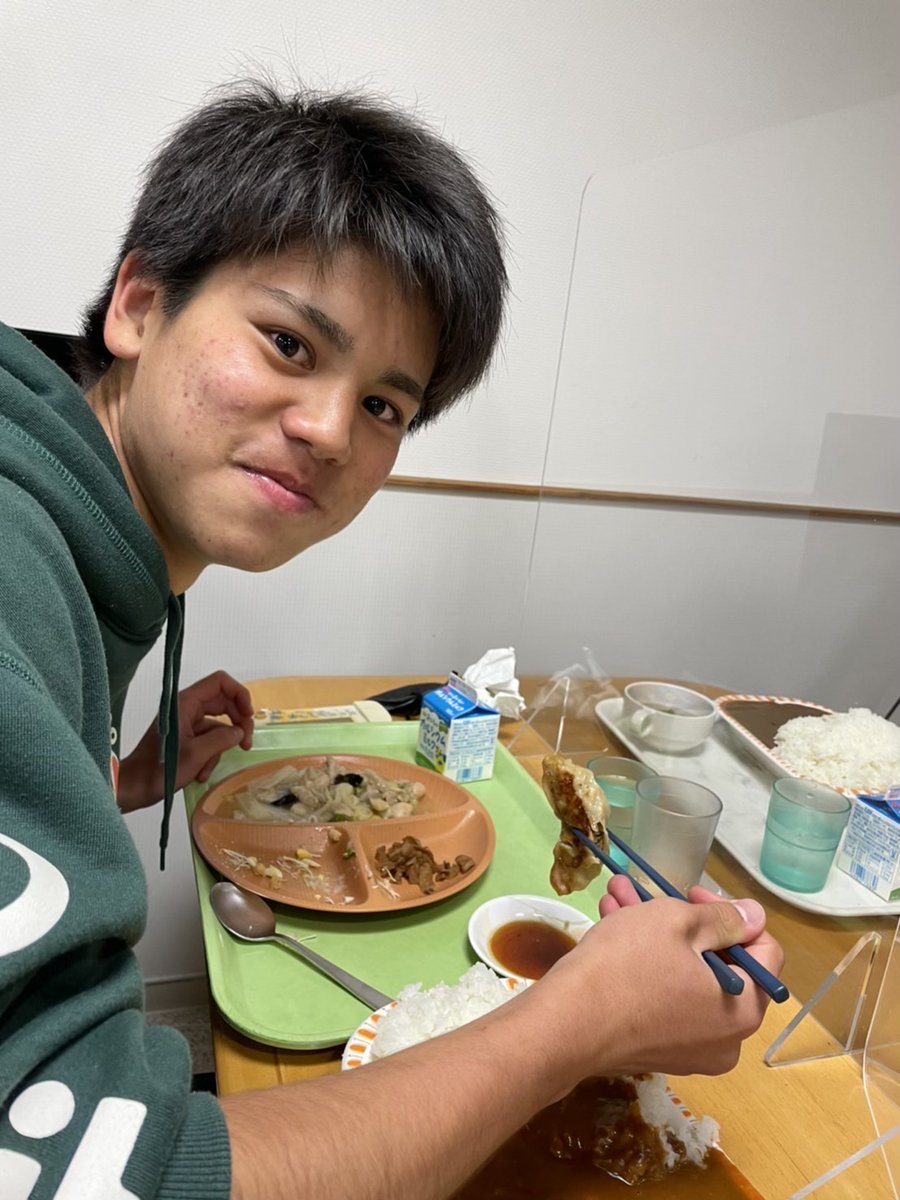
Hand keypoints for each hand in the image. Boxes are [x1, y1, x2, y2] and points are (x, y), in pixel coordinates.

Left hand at [116, 670, 253, 811]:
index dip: (239, 694)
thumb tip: (240, 732)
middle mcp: (187, 708)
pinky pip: (208, 740)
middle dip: (237, 723)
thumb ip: (222, 739)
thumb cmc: (159, 769)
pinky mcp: (186, 738)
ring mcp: (186, 723)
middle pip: (223, 703)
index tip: (248, 716)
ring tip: (211, 768)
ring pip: (218, 725)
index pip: (220, 682)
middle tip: (246, 743)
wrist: (133, 788)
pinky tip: (201, 774)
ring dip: (221, 747)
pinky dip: (210, 756)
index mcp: (186, 703)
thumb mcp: (196, 754)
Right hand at [533, 874, 783, 1080]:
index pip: (764, 953)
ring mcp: (688, 1050)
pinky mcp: (654, 1050)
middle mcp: (724, 1040)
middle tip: (652, 891)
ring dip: (654, 934)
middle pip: (718, 965)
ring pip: (682, 977)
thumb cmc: (628, 967)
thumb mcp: (677, 923)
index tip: (693, 894)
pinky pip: (662, 998)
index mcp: (743, 1010)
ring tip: (618, 897)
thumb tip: (755, 916)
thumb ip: (724, 918)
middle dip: (681, 920)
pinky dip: (644, 964)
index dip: (733, 915)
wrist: (566, 1024)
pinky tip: (611, 925)